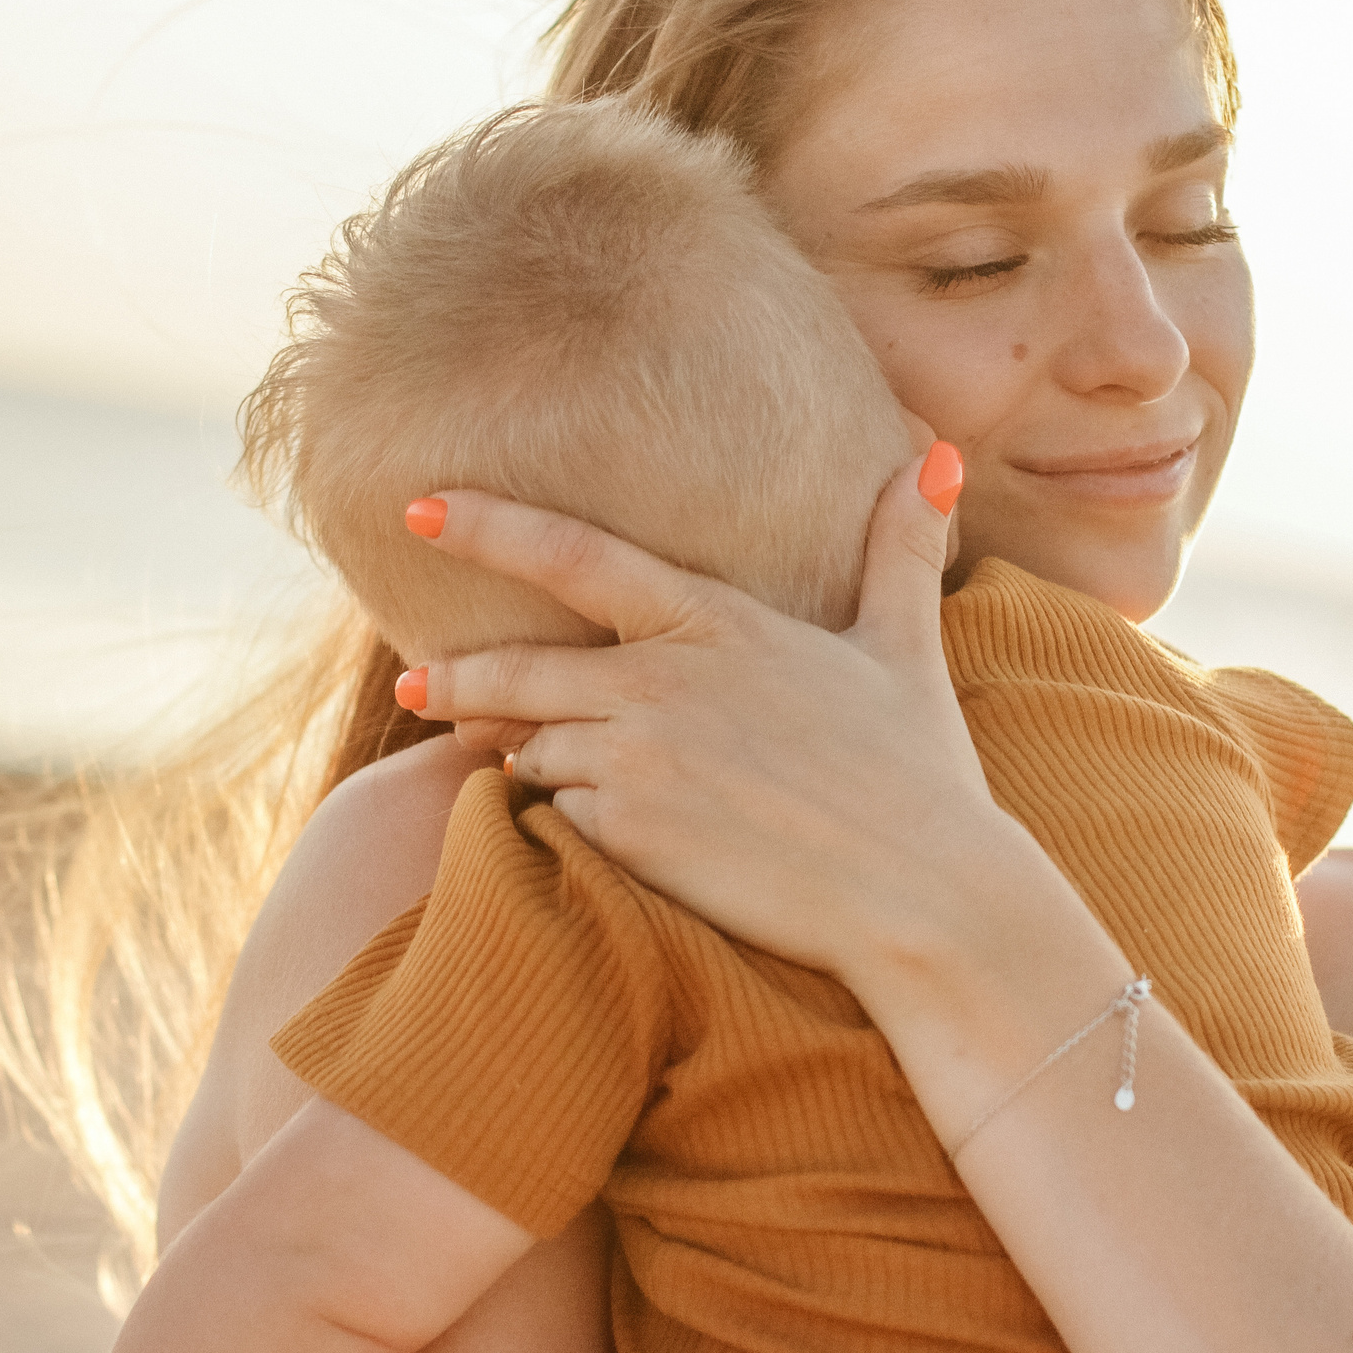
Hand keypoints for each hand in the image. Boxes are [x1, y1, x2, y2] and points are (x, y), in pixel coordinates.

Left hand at [400, 446, 1054, 980]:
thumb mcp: (906, 647)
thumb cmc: (921, 774)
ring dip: (526, 757)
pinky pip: (560, 818)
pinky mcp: (629, 834)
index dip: (489, 525)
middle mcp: (664, 681)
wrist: (923, 896)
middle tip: (414, 686)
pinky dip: (566, 822)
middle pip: (519, 667)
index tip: (418, 508)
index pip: (576, 554)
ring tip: (524, 768)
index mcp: (718, 622)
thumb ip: (902, 549)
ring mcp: (639, 759)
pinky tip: (597, 832)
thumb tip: (937, 455)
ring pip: (534, 748)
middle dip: (455, 677)